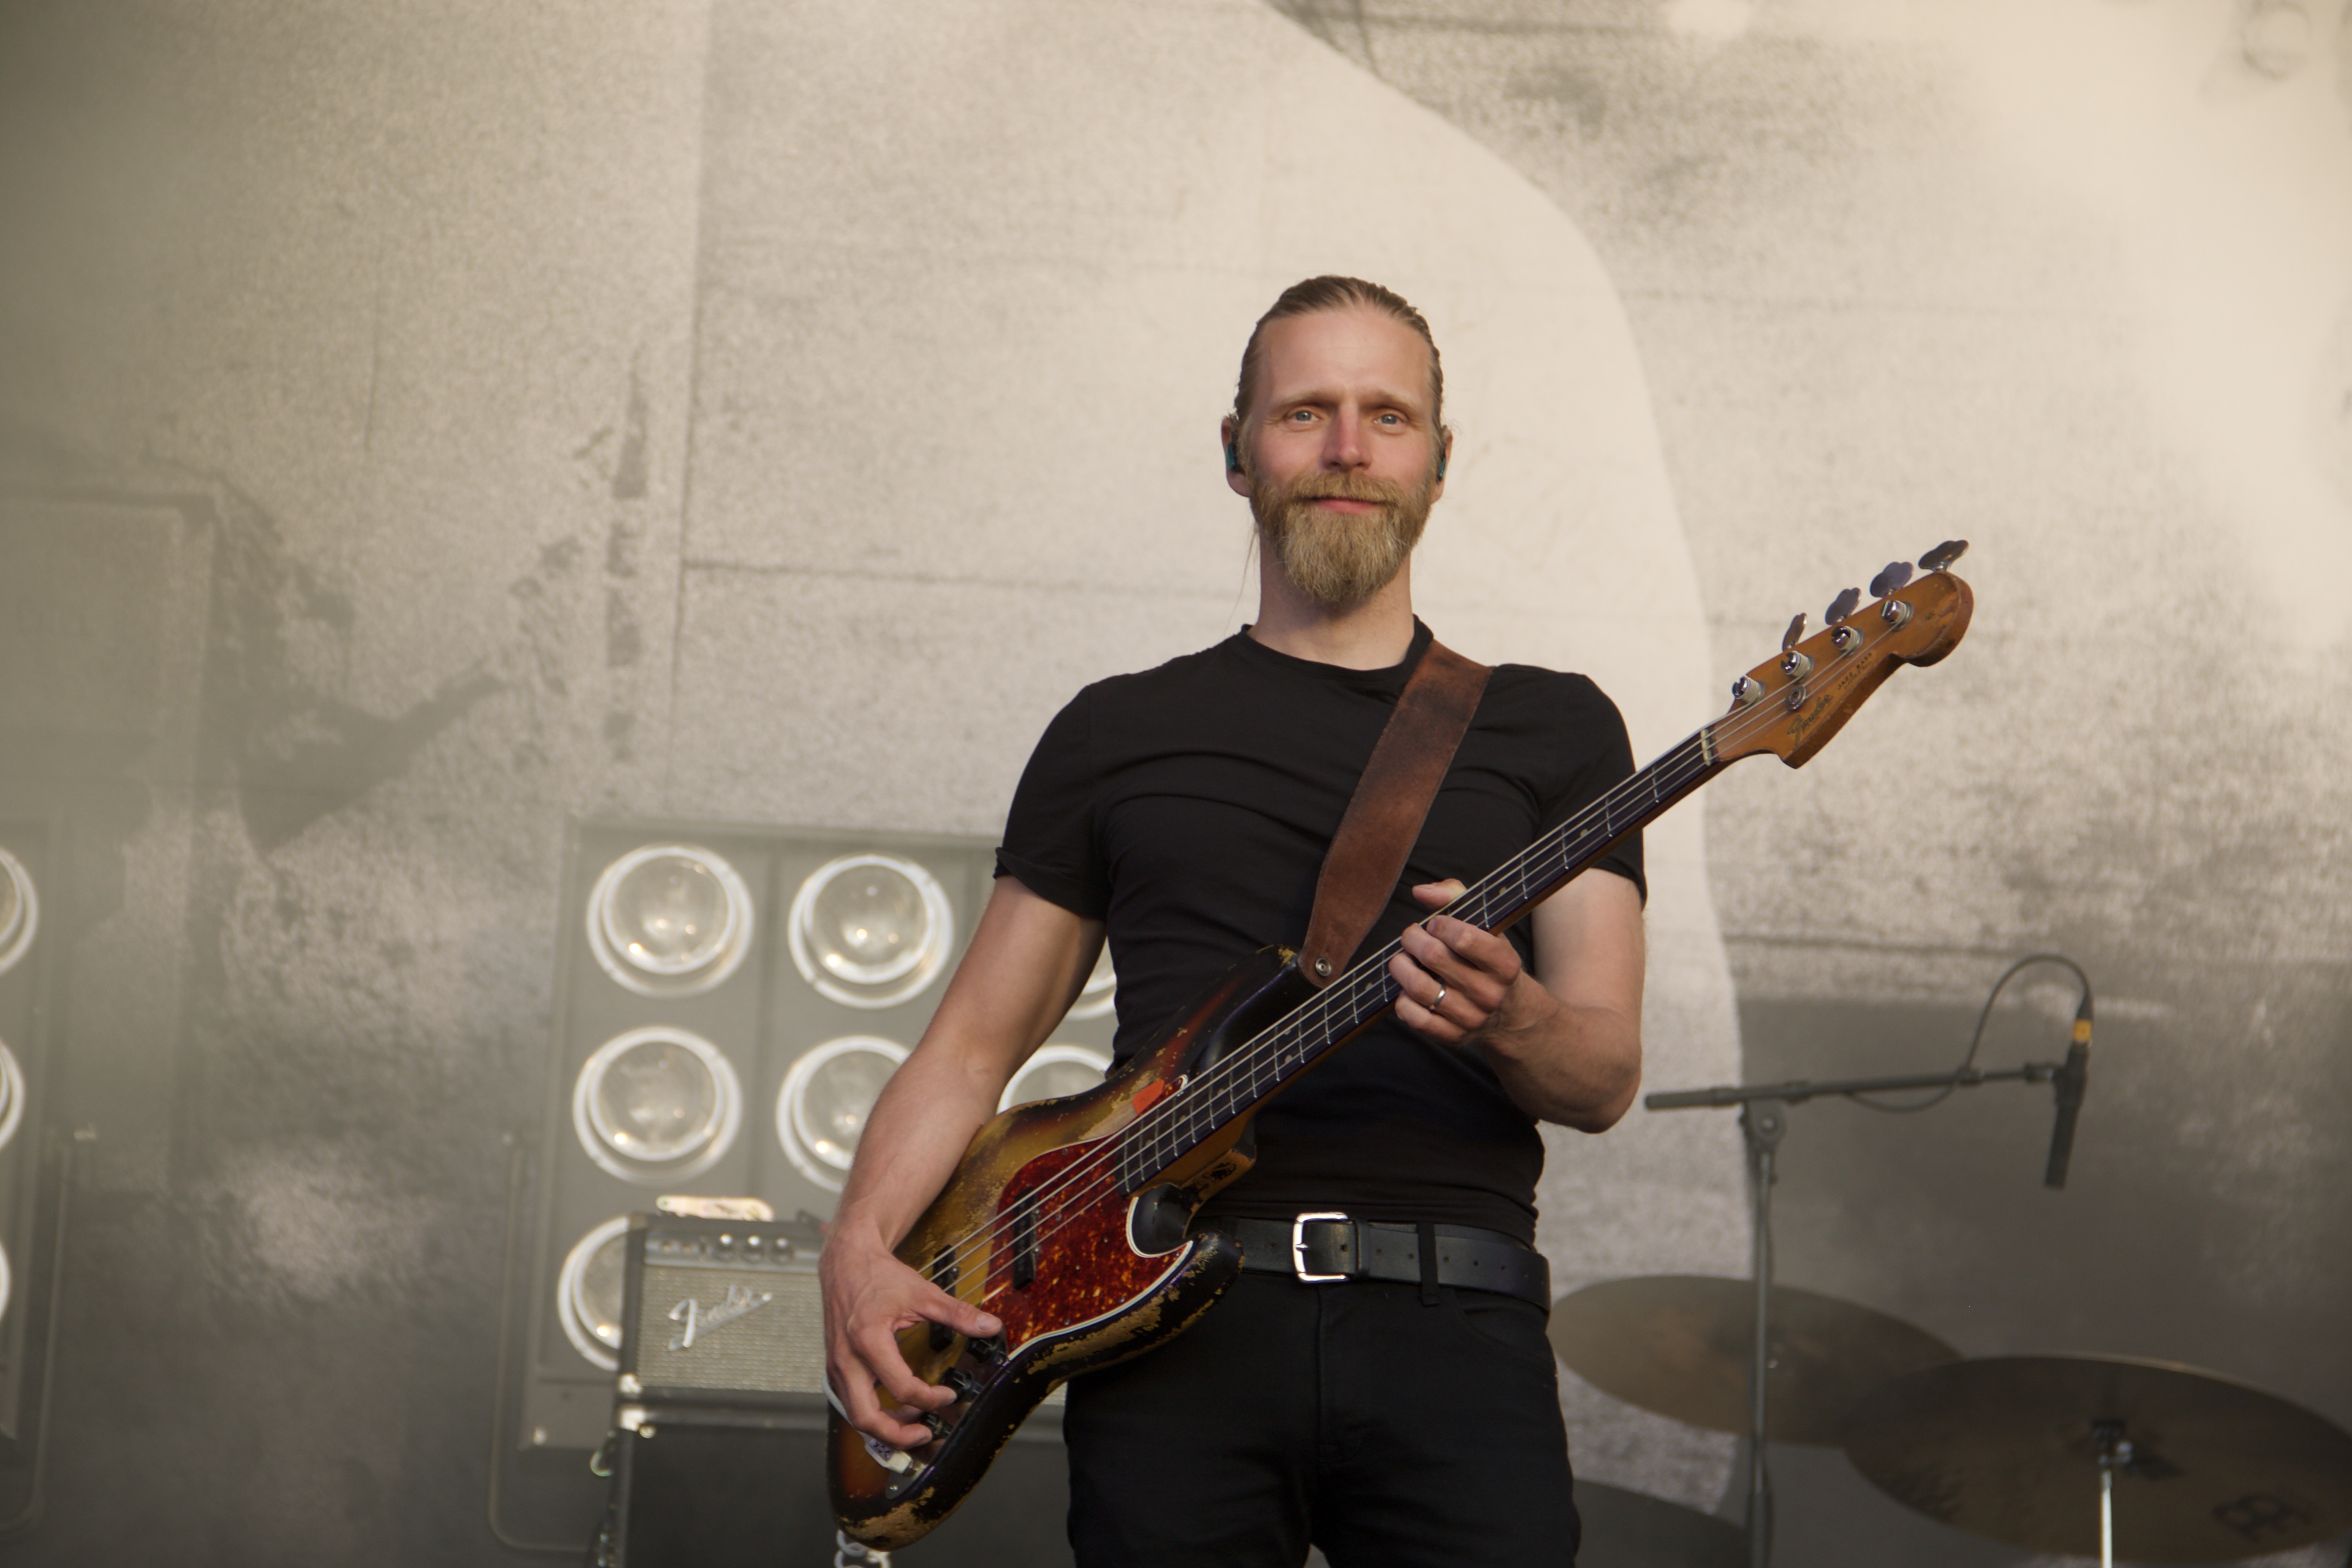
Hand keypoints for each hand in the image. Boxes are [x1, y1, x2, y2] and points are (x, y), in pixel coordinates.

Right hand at [819, 1221, 1002, 1449]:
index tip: (949, 1394)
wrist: (846, 1261)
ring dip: (884, 1428)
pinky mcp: (835, 1367)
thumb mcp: (922, 1293)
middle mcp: (847, 1359)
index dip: (930, 1399)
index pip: (902, 1388)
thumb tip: (988, 1326)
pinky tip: (893, 1408)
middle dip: (897, 1436)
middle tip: (925, 1434)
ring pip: (854, 1415)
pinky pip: (849, 1402)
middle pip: (866, 1418)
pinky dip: (871, 1412)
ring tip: (913, 1424)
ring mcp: (837, 1366)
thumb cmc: (878, 1275)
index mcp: (868, 1341)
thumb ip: (957, 1313)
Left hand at [1390, 879, 1551, 1047]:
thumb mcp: (1486, 927)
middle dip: (1413, 939)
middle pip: (1434, 957)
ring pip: (1418, 987)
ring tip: (1403, 959)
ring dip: (1401, 966)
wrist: (1509, 1013)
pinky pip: (1413, 1017)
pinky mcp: (1452, 1036)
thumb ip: (1456, 897)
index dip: (1440, 924)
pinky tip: (1409, 990)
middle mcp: (1490, 993)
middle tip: (1412, 936)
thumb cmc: (1488, 960)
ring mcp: (1470, 1018)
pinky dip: (1402, 1000)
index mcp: (1505, 964)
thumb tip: (1420, 892)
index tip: (1435, 925)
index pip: (1463, 937)